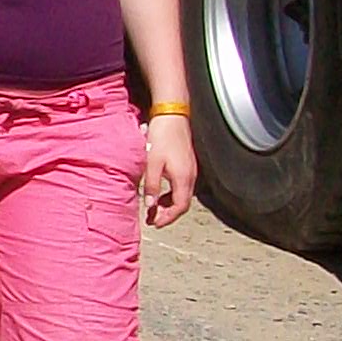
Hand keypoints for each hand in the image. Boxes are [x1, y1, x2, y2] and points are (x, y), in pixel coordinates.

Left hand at [142, 113, 197, 227]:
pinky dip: (170, 194)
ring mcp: (190, 170)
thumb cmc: (161, 137)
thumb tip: (150, 205)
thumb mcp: (152, 164)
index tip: (155, 224)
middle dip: (167, 214)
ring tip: (153, 209)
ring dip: (168, 205)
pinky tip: (159, 193)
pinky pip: (181, 186)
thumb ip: (152, 186)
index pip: (180, 207)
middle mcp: (191, 176)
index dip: (168, 218)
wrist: (172, 117)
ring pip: (182, 195)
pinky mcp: (187, 165)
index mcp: (184, 178)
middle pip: (182, 204)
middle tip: (152, 220)